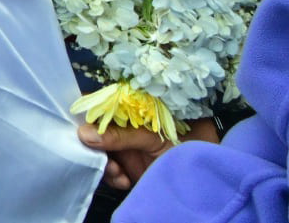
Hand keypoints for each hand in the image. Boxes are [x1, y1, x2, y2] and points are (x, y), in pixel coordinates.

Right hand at [78, 117, 216, 189]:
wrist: (210, 179)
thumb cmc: (189, 148)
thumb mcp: (153, 139)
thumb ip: (120, 135)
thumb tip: (81, 132)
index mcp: (133, 110)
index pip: (103, 106)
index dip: (88, 115)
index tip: (78, 127)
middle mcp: (127, 127)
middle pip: (97, 131)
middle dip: (94, 145)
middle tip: (100, 159)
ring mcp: (128, 149)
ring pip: (100, 153)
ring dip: (103, 164)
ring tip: (116, 173)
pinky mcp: (131, 169)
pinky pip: (110, 172)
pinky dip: (113, 177)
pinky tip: (124, 181)